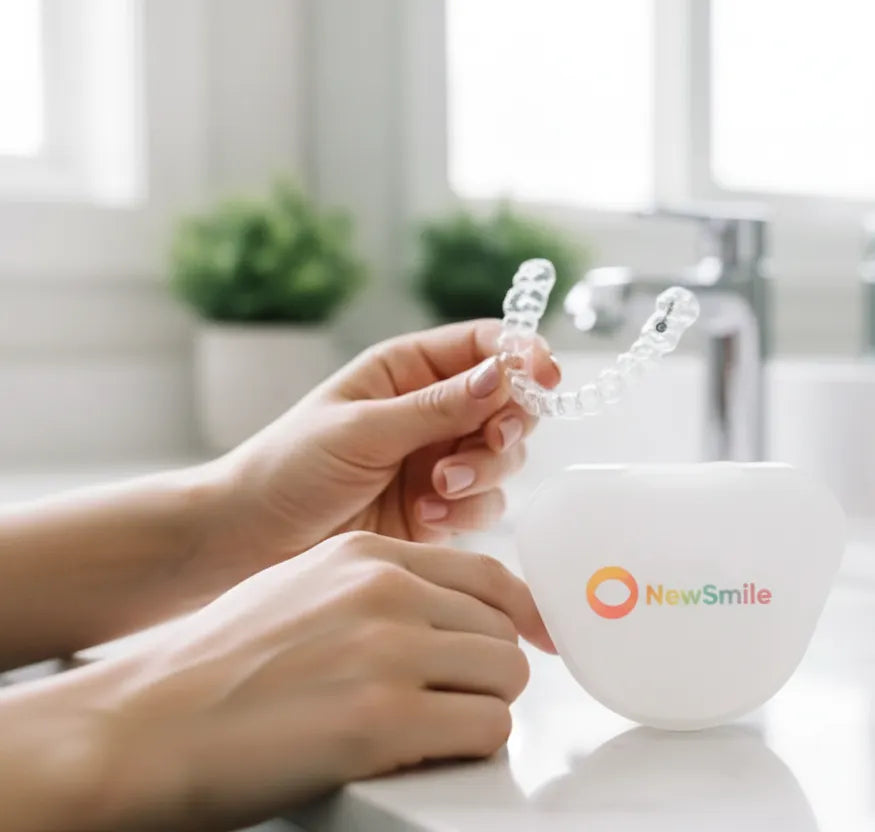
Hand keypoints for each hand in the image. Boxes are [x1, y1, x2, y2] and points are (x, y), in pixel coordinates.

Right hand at [0, 532, 551, 831]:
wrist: (139, 727)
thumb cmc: (212, 670)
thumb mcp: (303, 590)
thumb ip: (378, 591)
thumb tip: (449, 614)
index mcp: (367, 556)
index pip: (491, 575)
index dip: (521, 617)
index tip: (535, 644)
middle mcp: (385, 592)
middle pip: (503, 633)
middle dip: (483, 676)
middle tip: (443, 706)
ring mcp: (387, 652)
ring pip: (505, 680)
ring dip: (476, 713)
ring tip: (422, 732)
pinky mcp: (385, 720)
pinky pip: (488, 730)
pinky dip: (466, 749)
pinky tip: (415, 753)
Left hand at [200, 319, 558, 581]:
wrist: (248, 541)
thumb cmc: (288, 468)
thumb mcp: (361, 428)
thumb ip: (438, 407)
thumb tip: (503, 373)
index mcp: (407, 370)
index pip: (483, 346)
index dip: (521, 354)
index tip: (544, 375)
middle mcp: (431, 411)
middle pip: (507, 403)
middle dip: (505, 426)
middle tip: (486, 443)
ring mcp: (439, 461)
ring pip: (504, 457)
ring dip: (482, 473)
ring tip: (436, 490)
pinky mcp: (441, 509)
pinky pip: (485, 504)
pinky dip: (468, 510)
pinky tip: (427, 516)